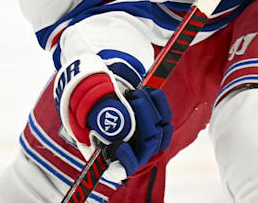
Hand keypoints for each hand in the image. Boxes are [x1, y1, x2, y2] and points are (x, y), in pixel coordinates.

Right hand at [54, 57, 173, 177]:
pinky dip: (160, 102)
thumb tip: (102, 115)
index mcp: (114, 156)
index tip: (121, 145)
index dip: (125, 159)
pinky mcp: (160, 125)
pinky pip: (167, 117)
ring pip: (161, 130)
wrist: (106, 98)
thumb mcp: (90, 112)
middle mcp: (134, 152)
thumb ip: (96, 116)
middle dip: (144, 119)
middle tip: (134, 99)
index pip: (123, 168)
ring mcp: (149, 140)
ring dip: (150, 108)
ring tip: (136, 93)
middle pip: (148, 143)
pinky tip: (149, 90)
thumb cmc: (95, 109)